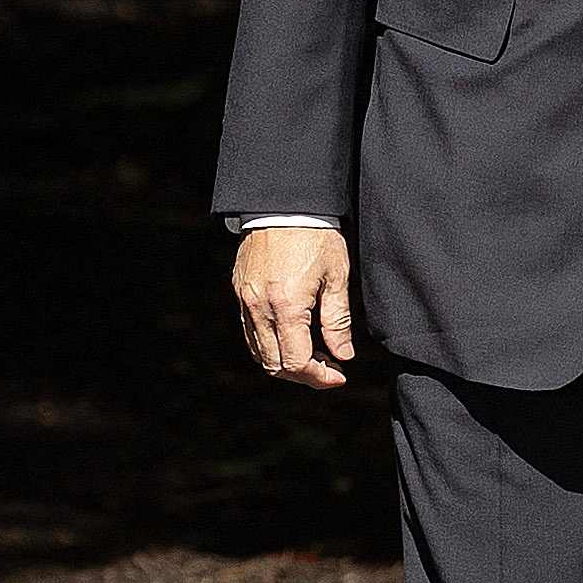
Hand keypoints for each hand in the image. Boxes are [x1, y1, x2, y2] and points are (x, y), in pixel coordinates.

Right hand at [232, 225, 356, 388]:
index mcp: (286, 306)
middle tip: (327, 367)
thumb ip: (338, 321)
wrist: (283, 205)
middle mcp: (259, 308)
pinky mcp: (240, 292)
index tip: (338, 375)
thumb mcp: (336, 278)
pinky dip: (270, 343)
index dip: (319, 377)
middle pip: (274, 364)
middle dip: (302, 375)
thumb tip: (343, 355)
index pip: (297, 362)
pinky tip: (291, 334)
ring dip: (284, 361)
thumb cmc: (315, 237)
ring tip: (311, 352)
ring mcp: (245, 301)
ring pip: (258, 352)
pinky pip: (250, 331)